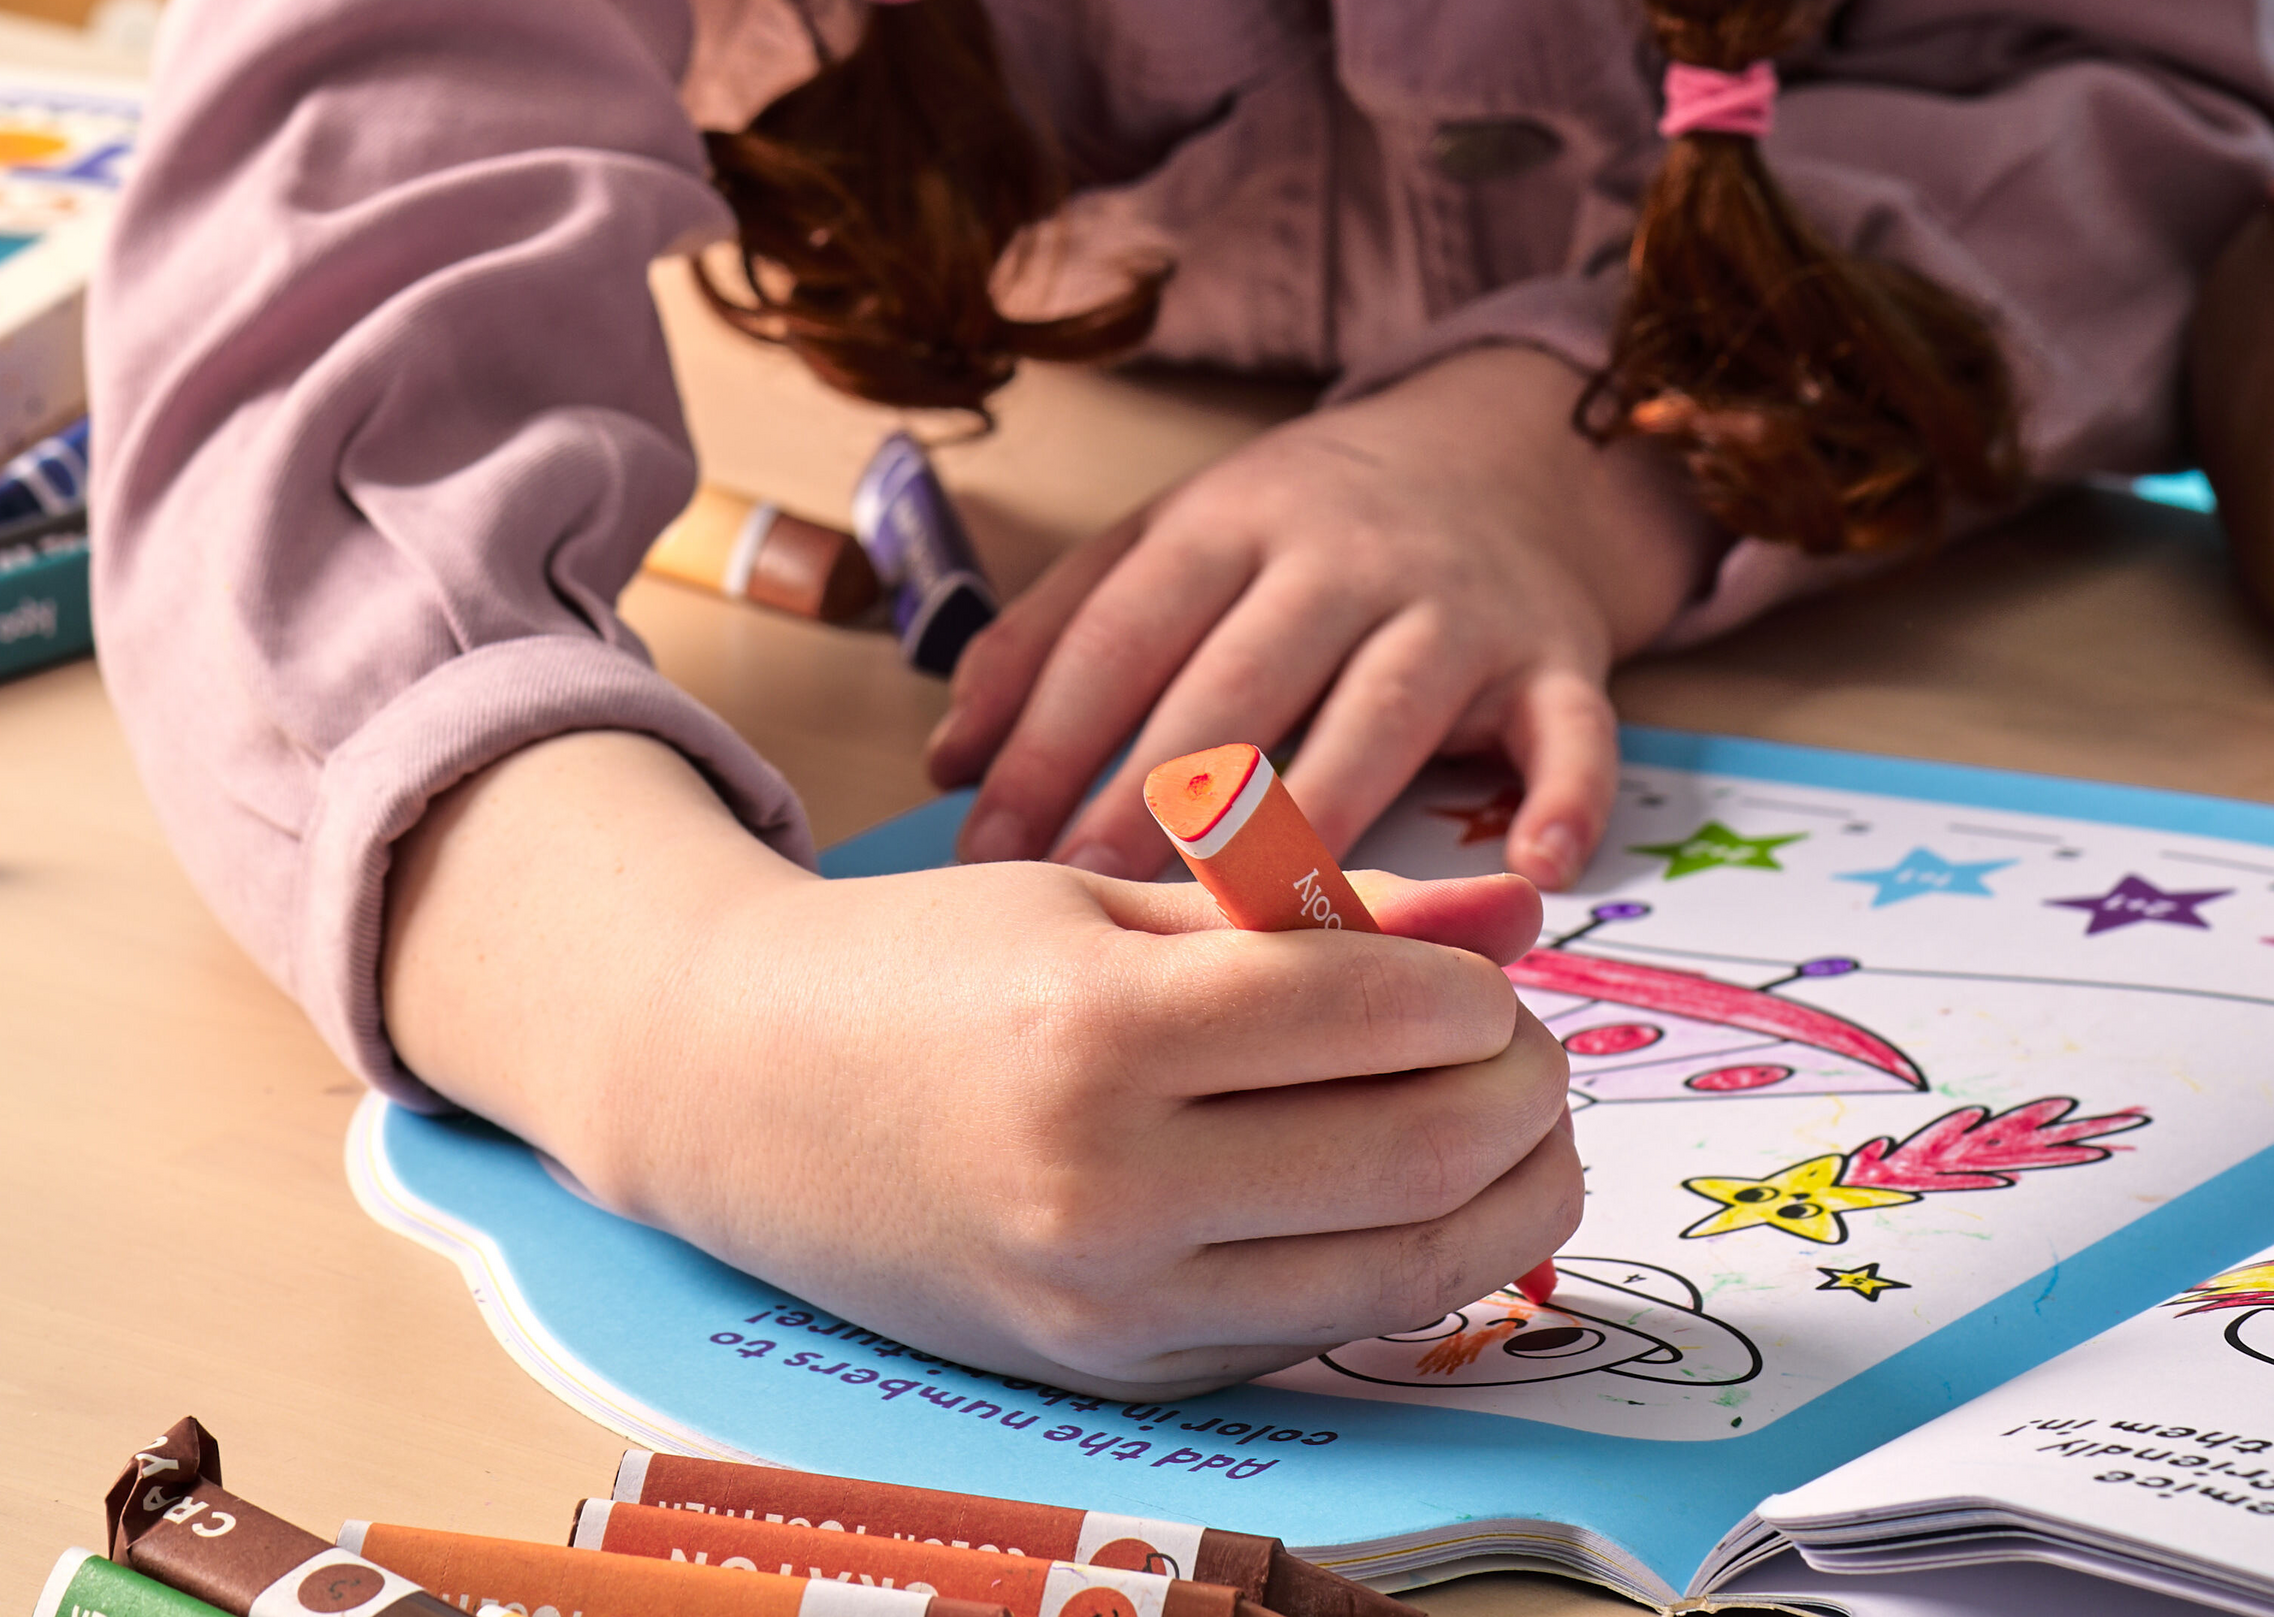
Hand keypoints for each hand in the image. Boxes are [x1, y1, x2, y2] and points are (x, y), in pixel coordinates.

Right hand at [387, 734, 1579, 1394]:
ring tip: (1519, 1130)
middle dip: (1519, 1095)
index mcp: (1099, 1031)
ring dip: (1503, 1201)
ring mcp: (1111, 1305)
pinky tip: (1423, 1198)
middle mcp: (1107, 1188)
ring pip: (1394, 1273)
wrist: (741, 1091)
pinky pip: (1314, 1330)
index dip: (1468, 988)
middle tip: (1532, 1047)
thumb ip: (1319, 906)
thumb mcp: (1114, 899)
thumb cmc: (927, 962)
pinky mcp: (1118, 1376)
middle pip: (1411, 1154)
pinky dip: (1406, 1266)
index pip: (1364, 1013)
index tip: (1490, 967)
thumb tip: (1516, 913)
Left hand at [925, 344, 1718, 890]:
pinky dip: (1562, 800)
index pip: (1130, 631)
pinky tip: (1531, 878)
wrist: (1499, 460)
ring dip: (1324, 814)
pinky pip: (1570, 731)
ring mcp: (1457, 607)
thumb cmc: (1298, 533)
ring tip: (1259, 927)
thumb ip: (1054, 636)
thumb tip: (944, 760)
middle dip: (1162, 795)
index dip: (1056, 737)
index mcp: (1231, 523)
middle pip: (1245, 677)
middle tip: (1092, 905)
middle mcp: (1344, 556)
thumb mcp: (1170, 540)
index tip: (992, 844)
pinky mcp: (1557, 658)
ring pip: (1386, 710)